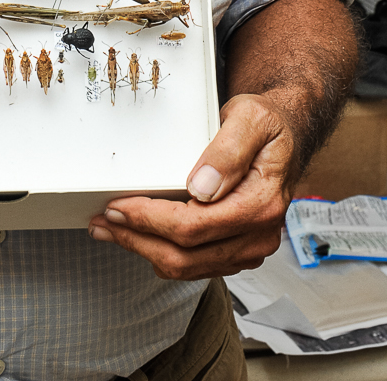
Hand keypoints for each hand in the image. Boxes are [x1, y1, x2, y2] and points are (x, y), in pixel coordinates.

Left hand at [88, 93, 295, 279]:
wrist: (284, 135)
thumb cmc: (267, 124)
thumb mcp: (251, 118)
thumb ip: (228, 151)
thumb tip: (201, 186)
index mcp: (262, 204)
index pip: (195, 226)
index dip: (150, 220)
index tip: (117, 206)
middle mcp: (259, 234)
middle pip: (186, 255)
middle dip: (137, 240)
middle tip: (101, 221)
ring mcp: (249, 247)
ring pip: (188, 267)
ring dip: (144, 250)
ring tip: (110, 229)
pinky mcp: (238, 250)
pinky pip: (195, 265)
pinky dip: (162, 253)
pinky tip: (140, 236)